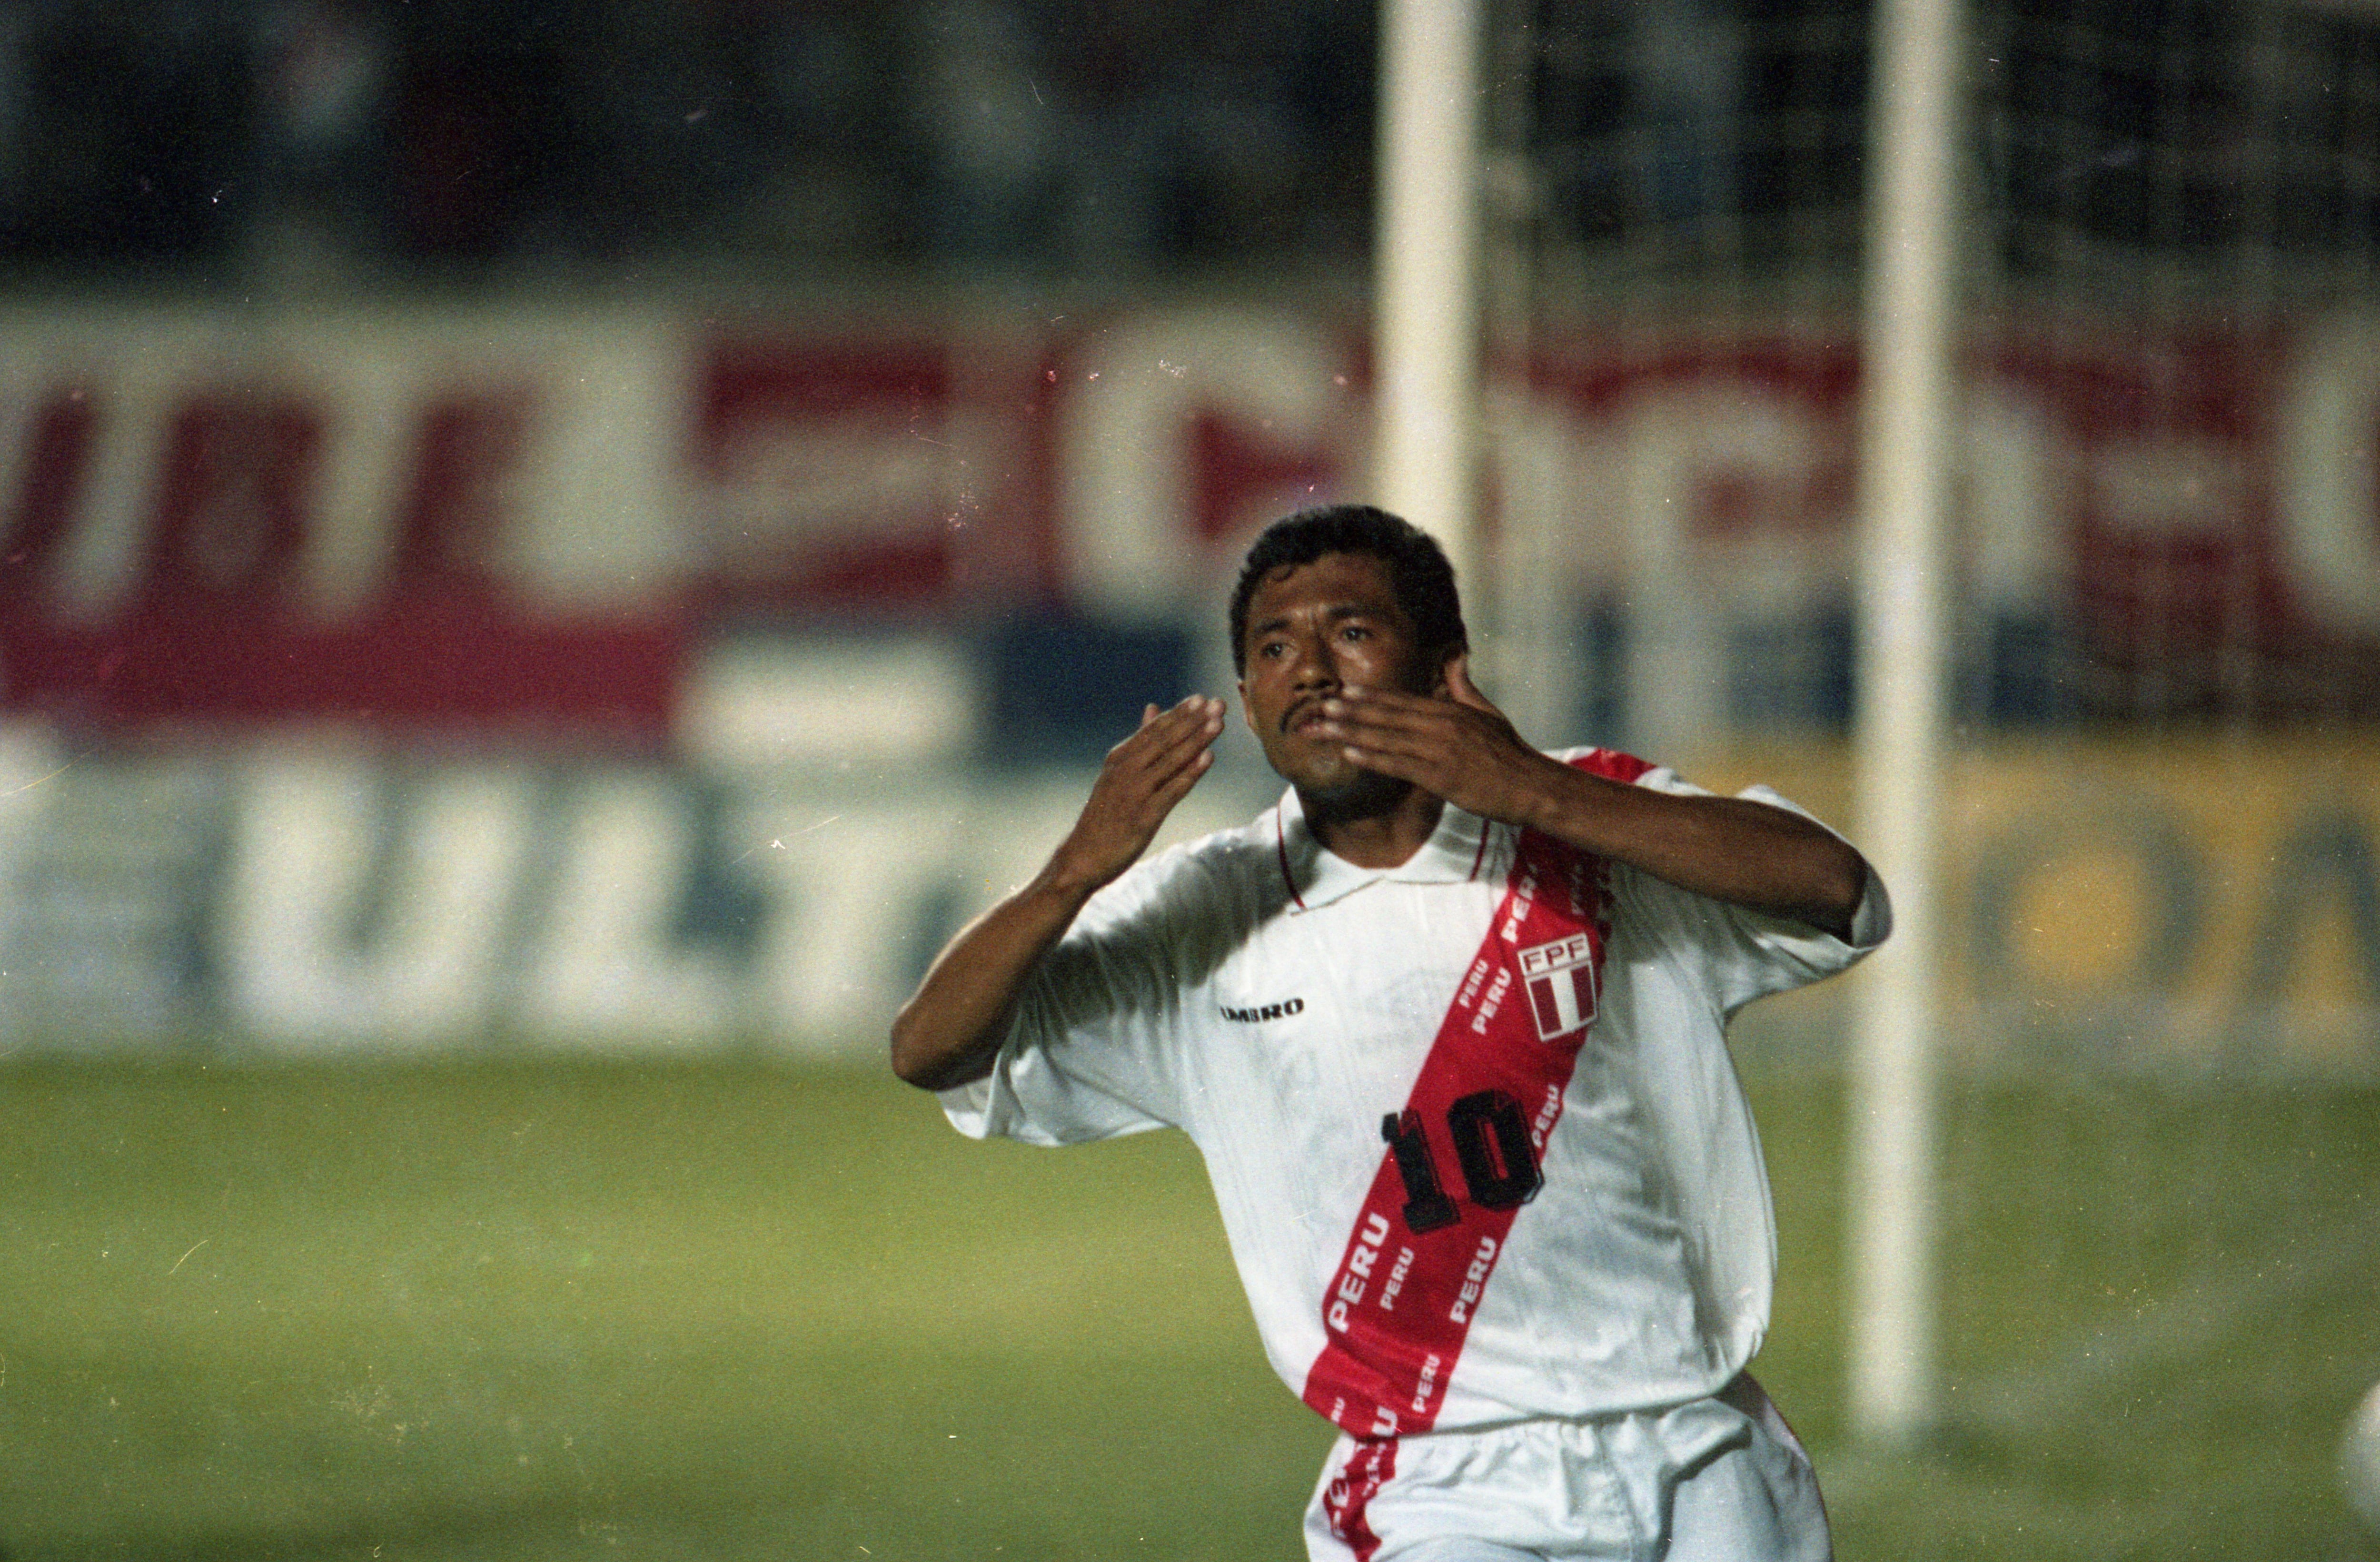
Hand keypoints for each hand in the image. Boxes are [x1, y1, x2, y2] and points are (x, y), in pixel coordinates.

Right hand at [1047, 695, 1225, 891]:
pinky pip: (1171, 791)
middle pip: (1164, 741)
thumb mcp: (1117, 773)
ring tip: (1218, 723)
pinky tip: (1208, 758)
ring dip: (1196, 740)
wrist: (1082, 856)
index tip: (1202, 698)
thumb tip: (1153, 707)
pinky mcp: (1143, 817)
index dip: (1179, 714)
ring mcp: (1134, 793)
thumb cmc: (1105, 815)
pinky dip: (1190, 773)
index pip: (1153, 731)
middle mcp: (1125, 771)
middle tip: (1217, 703)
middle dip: (1193, 721)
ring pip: (1170, 761)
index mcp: (1119, 759)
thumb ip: (1139, 742)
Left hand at [1311, 657, 1563, 827]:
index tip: (1344, 692)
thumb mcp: (1487, 713)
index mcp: (1451, 710)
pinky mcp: (1441, 776)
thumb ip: (1464, 686)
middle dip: (1352, 711)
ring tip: (1325, 727)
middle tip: (1322, 706)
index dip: (1371, 697)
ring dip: (1353, 732)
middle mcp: (1441, 725)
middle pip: (1388, 716)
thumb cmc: (1509, 753)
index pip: (1403, 701)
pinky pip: (1399, 765)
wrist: (1531, 786)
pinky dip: (1373, 758)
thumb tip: (1455, 656)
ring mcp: (1440, 750)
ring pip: (1388, 738)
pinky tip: (1350, 754)